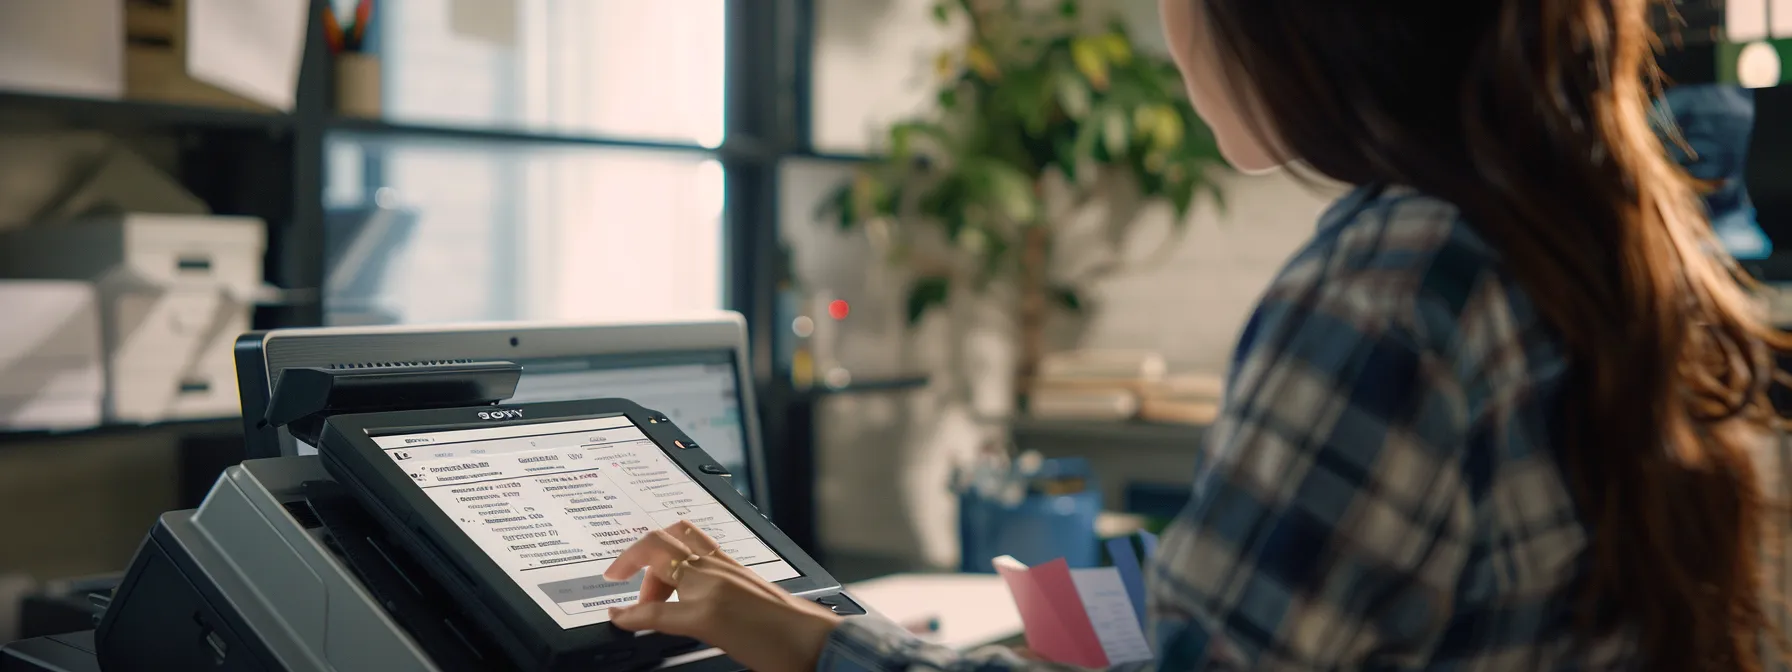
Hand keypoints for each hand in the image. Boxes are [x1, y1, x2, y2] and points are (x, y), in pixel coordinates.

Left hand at [602, 521, 842, 671]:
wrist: (817, 643)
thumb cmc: (798, 631)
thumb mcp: (761, 603)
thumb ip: (737, 597)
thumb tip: (723, 611)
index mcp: (734, 566)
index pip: (690, 538)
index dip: (661, 545)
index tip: (645, 565)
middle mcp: (721, 569)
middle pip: (666, 538)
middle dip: (638, 557)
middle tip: (629, 583)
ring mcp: (713, 588)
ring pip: (658, 557)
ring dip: (638, 575)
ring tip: (632, 602)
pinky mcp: (708, 616)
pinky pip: (656, 611)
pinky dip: (631, 615)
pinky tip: (620, 620)